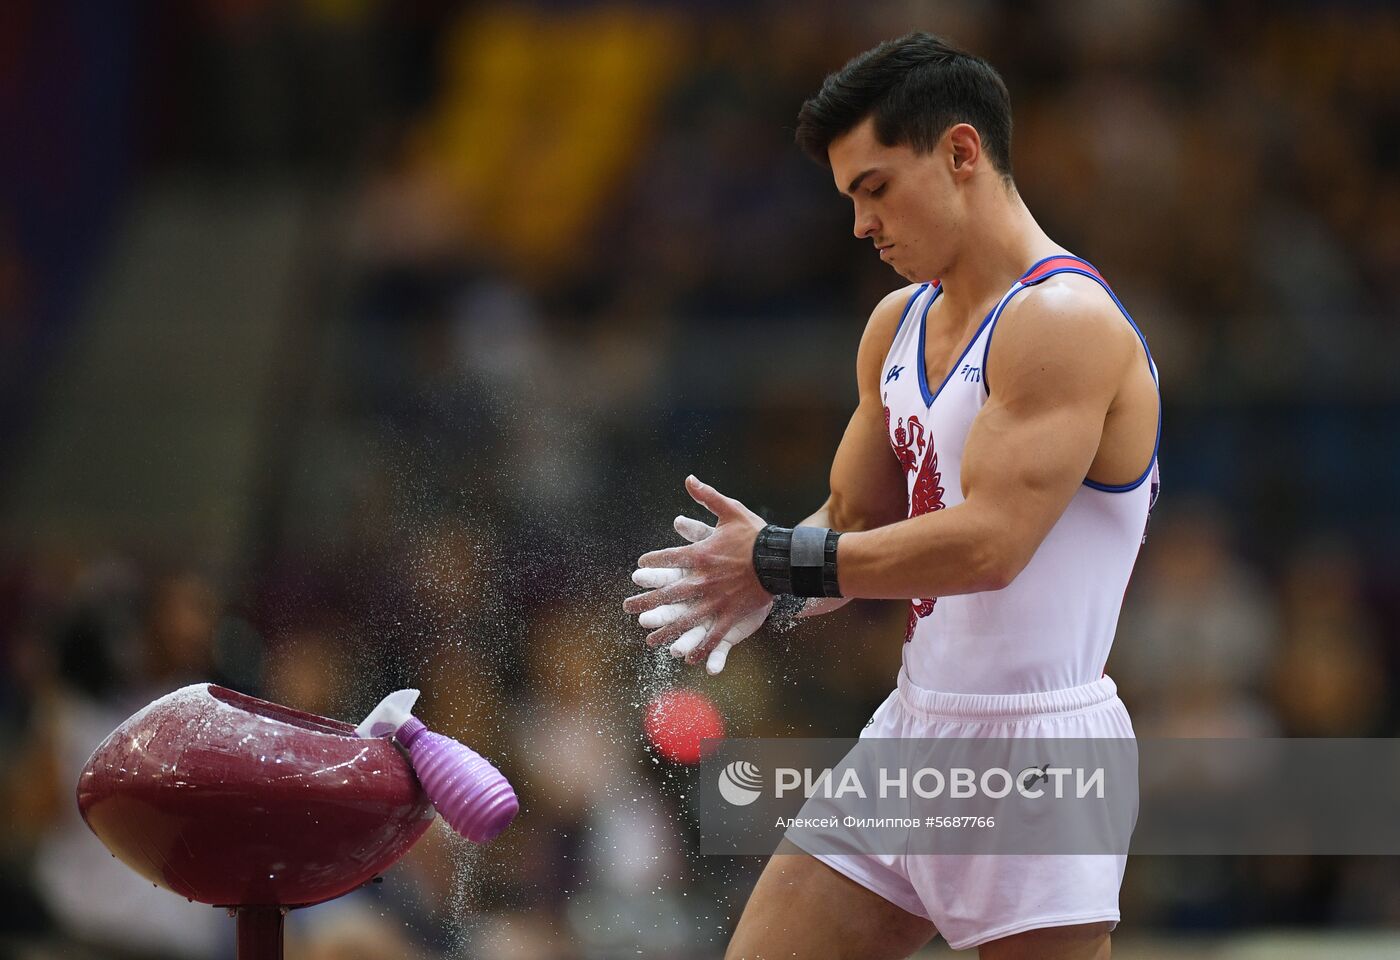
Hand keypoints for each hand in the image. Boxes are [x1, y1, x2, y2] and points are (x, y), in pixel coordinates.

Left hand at [624, 476, 772, 672]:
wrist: (781, 559)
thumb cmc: (756, 535)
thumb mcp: (731, 510)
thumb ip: (707, 496)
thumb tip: (688, 479)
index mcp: (699, 554)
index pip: (666, 559)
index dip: (651, 564)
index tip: (638, 570)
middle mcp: (702, 580)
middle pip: (667, 594)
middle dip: (645, 602)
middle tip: (628, 609)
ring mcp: (715, 601)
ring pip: (684, 620)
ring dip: (665, 631)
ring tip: (650, 640)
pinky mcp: (730, 616)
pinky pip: (711, 636)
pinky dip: (699, 648)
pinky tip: (687, 657)